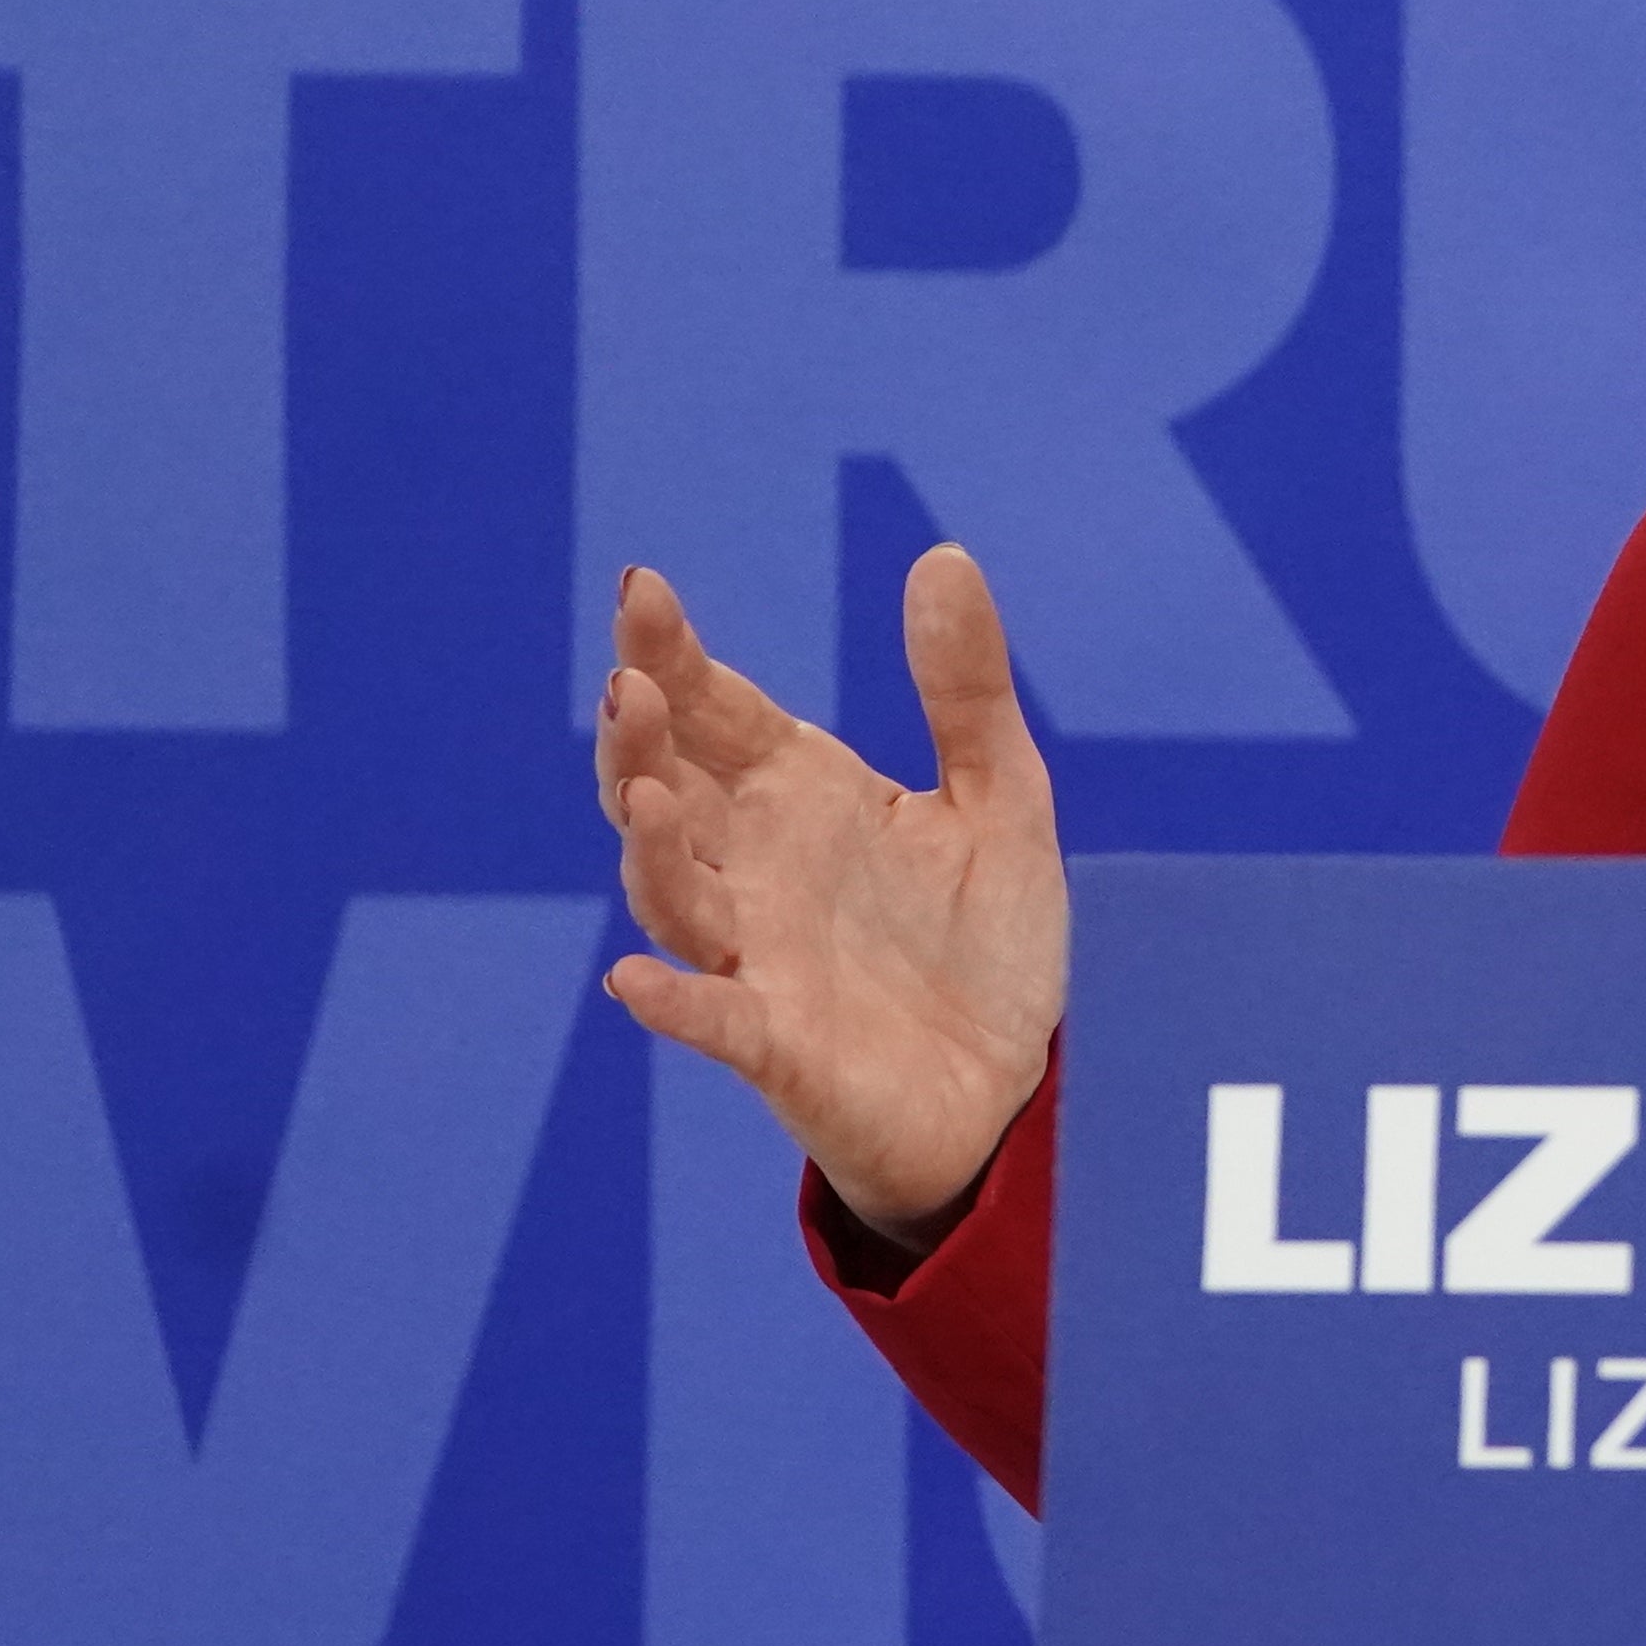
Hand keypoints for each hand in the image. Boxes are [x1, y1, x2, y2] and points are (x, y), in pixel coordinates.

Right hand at [594, 550, 1066, 1245]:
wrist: (1014, 1089)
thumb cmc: (982, 945)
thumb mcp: (1002, 798)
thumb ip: (966, 690)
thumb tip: (943, 556)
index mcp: (801, 796)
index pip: (715, 710)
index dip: (671, 653)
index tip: (642, 587)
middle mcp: (757, 870)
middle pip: (668, 792)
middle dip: (640, 740)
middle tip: (631, 684)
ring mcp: (759, 957)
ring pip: (675, 896)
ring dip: (653, 849)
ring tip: (649, 794)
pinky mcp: (781, 1048)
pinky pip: (715, 1022)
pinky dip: (675, 1002)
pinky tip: (635, 982)